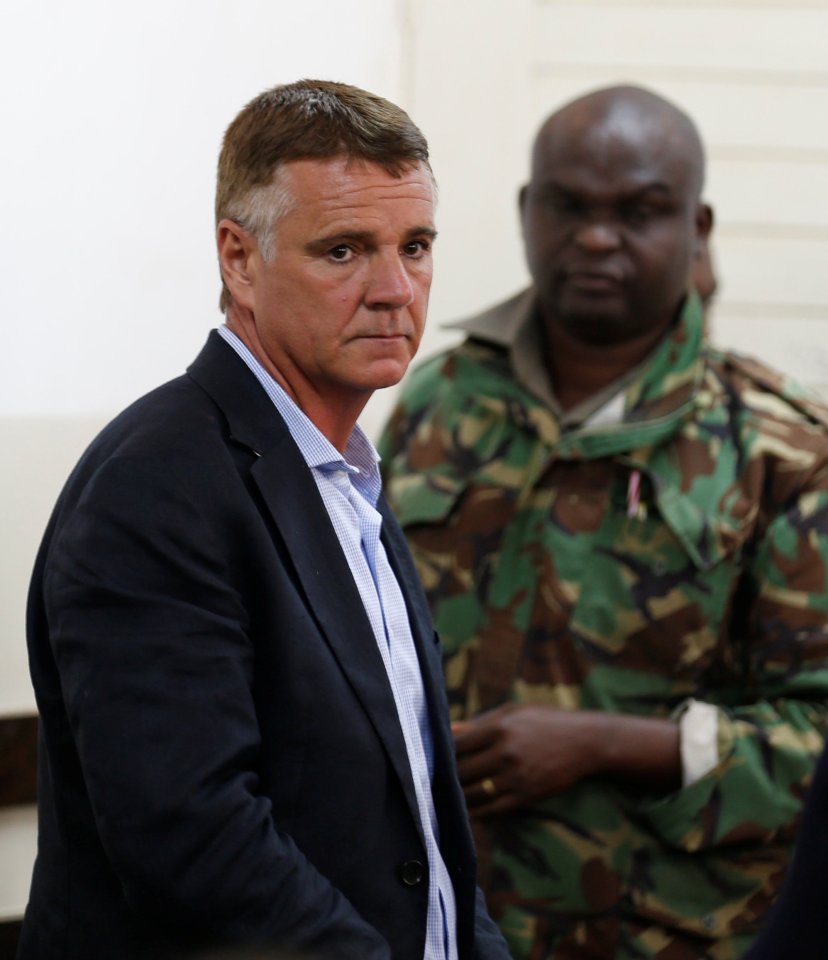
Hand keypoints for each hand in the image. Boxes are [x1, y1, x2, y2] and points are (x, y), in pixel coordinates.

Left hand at [452, 704, 680, 816]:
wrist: (585, 741)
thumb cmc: (546, 721)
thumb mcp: (514, 712)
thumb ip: (481, 721)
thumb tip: (451, 729)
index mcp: (500, 727)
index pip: (458, 744)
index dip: (441, 753)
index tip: (432, 757)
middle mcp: (505, 753)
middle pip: (462, 771)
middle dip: (446, 777)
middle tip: (431, 782)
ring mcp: (516, 777)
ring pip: (474, 793)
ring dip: (457, 797)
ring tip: (444, 797)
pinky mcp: (526, 796)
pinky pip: (493, 809)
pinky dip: (476, 812)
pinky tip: (466, 811)